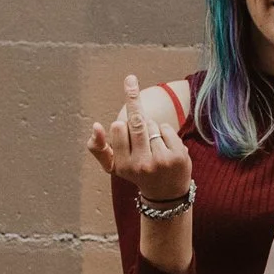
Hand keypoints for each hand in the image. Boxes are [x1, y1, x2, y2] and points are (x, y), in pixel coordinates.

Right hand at [87, 76, 194, 201]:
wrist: (167, 195)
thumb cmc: (137, 173)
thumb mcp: (114, 166)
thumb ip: (98, 149)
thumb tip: (95, 127)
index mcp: (122, 166)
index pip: (118, 127)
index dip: (121, 123)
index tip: (118, 117)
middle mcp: (140, 165)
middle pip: (136, 121)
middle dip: (133, 98)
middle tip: (130, 79)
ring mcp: (160, 161)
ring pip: (152, 125)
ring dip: (151, 128)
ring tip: (153, 146)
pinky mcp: (177, 157)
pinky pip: (166, 129)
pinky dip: (165, 132)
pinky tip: (166, 147)